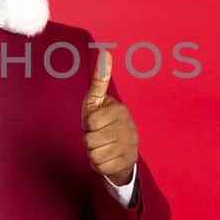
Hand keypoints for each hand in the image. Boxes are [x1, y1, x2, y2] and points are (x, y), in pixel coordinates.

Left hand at [83, 51, 138, 185]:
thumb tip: (105, 52)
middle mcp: (129, 127)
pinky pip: (101, 167)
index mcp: (121, 110)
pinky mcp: (129, 163)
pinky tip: (107, 157)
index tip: (95, 123)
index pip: (90, 123)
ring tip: (102, 146)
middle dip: (89, 141)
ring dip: (93, 153)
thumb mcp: (97, 101)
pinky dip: (99, 165)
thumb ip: (99, 79)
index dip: (88, 125)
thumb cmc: (103, 121)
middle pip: (90, 141)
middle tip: (97, 136)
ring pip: (95, 155)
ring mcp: (131, 146)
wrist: (120, 148)